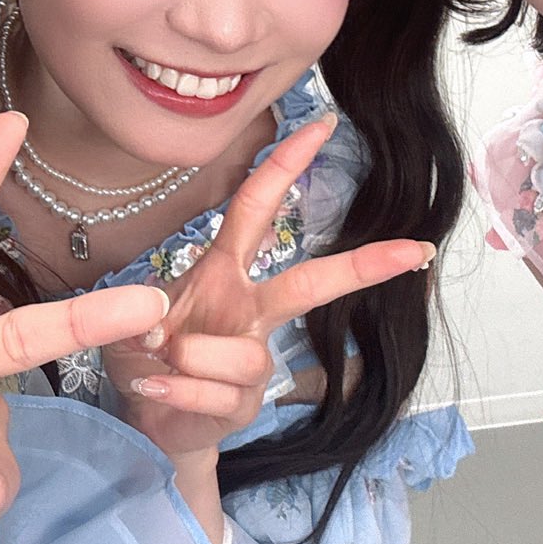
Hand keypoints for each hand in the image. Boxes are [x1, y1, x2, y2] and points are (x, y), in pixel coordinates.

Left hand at [105, 114, 434, 464]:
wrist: (149, 418)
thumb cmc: (148, 354)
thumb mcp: (130, 316)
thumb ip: (139, 310)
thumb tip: (158, 324)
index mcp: (225, 272)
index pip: (257, 207)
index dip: (286, 164)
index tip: (324, 125)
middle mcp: (248, 311)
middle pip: (309, 283)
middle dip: (362, 266)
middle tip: (412, 250)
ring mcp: (254, 361)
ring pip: (247, 356)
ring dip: (192, 358)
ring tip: (156, 363)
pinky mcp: (244, 405)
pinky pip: (218, 394)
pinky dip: (177, 393)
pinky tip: (153, 391)